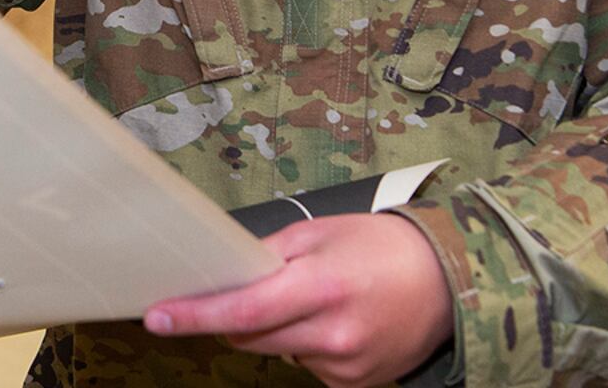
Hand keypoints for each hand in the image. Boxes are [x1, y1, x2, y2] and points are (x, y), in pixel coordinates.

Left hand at [143, 212, 454, 386]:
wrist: (449, 282)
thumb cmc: (383, 247)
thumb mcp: (320, 234)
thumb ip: (267, 256)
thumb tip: (223, 272)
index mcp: (322, 287)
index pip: (243, 311)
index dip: (196, 316)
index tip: (158, 316)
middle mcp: (332, 334)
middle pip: (250, 337)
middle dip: (237, 315)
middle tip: (254, 287)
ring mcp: (345, 366)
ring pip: (276, 352)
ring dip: (276, 329)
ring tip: (315, 298)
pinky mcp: (354, 384)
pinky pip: (305, 366)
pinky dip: (304, 345)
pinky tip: (333, 322)